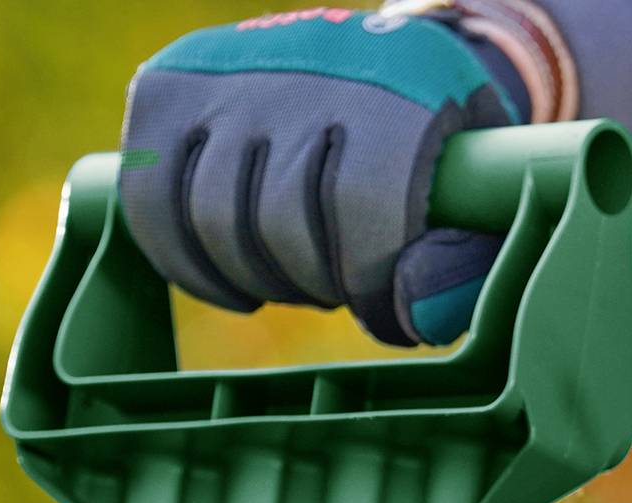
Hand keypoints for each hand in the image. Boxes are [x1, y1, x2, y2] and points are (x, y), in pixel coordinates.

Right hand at [118, 9, 522, 345]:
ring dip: (254, 277)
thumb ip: (463, 267)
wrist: (383, 57)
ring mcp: (227, 74)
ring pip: (211, 217)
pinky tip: (231, 285)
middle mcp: (303, 64)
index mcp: (397, 85)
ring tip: (292, 275)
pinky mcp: (167, 88)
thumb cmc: (436, 150)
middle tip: (335, 285)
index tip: (380, 308)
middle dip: (311, 282)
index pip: (364, 204)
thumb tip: (402, 315)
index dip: (369, 280)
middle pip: (280, 219)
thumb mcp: (481, 198)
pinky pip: (150, 203)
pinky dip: (184, 263)